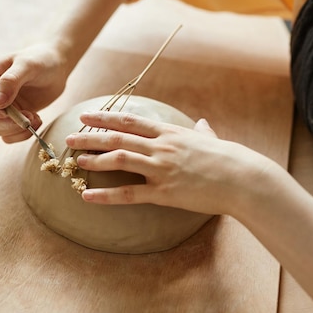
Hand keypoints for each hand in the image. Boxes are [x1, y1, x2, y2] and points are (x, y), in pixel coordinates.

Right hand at [0, 43, 68, 142]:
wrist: (57, 67)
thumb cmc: (39, 59)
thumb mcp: (27, 64)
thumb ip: (10, 81)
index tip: (2, 111)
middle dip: (3, 122)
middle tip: (26, 115)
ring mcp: (0, 110)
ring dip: (15, 130)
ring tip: (34, 117)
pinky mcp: (12, 119)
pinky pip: (9, 137)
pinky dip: (22, 134)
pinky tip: (36, 121)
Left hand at [64, 111, 273, 216]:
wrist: (242, 178)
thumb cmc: (229, 159)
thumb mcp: (212, 139)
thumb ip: (202, 132)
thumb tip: (202, 124)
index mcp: (169, 133)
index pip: (130, 121)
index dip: (105, 117)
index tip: (86, 116)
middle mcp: (160, 147)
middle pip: (117, 137)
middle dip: (90, 137)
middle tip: (70, 137)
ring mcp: (160, 168)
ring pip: (119, 160)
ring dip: (94, 160)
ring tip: (76, 162)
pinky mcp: (163, 192)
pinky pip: (128, 194)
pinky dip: (105, 195)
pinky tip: (88, 196)